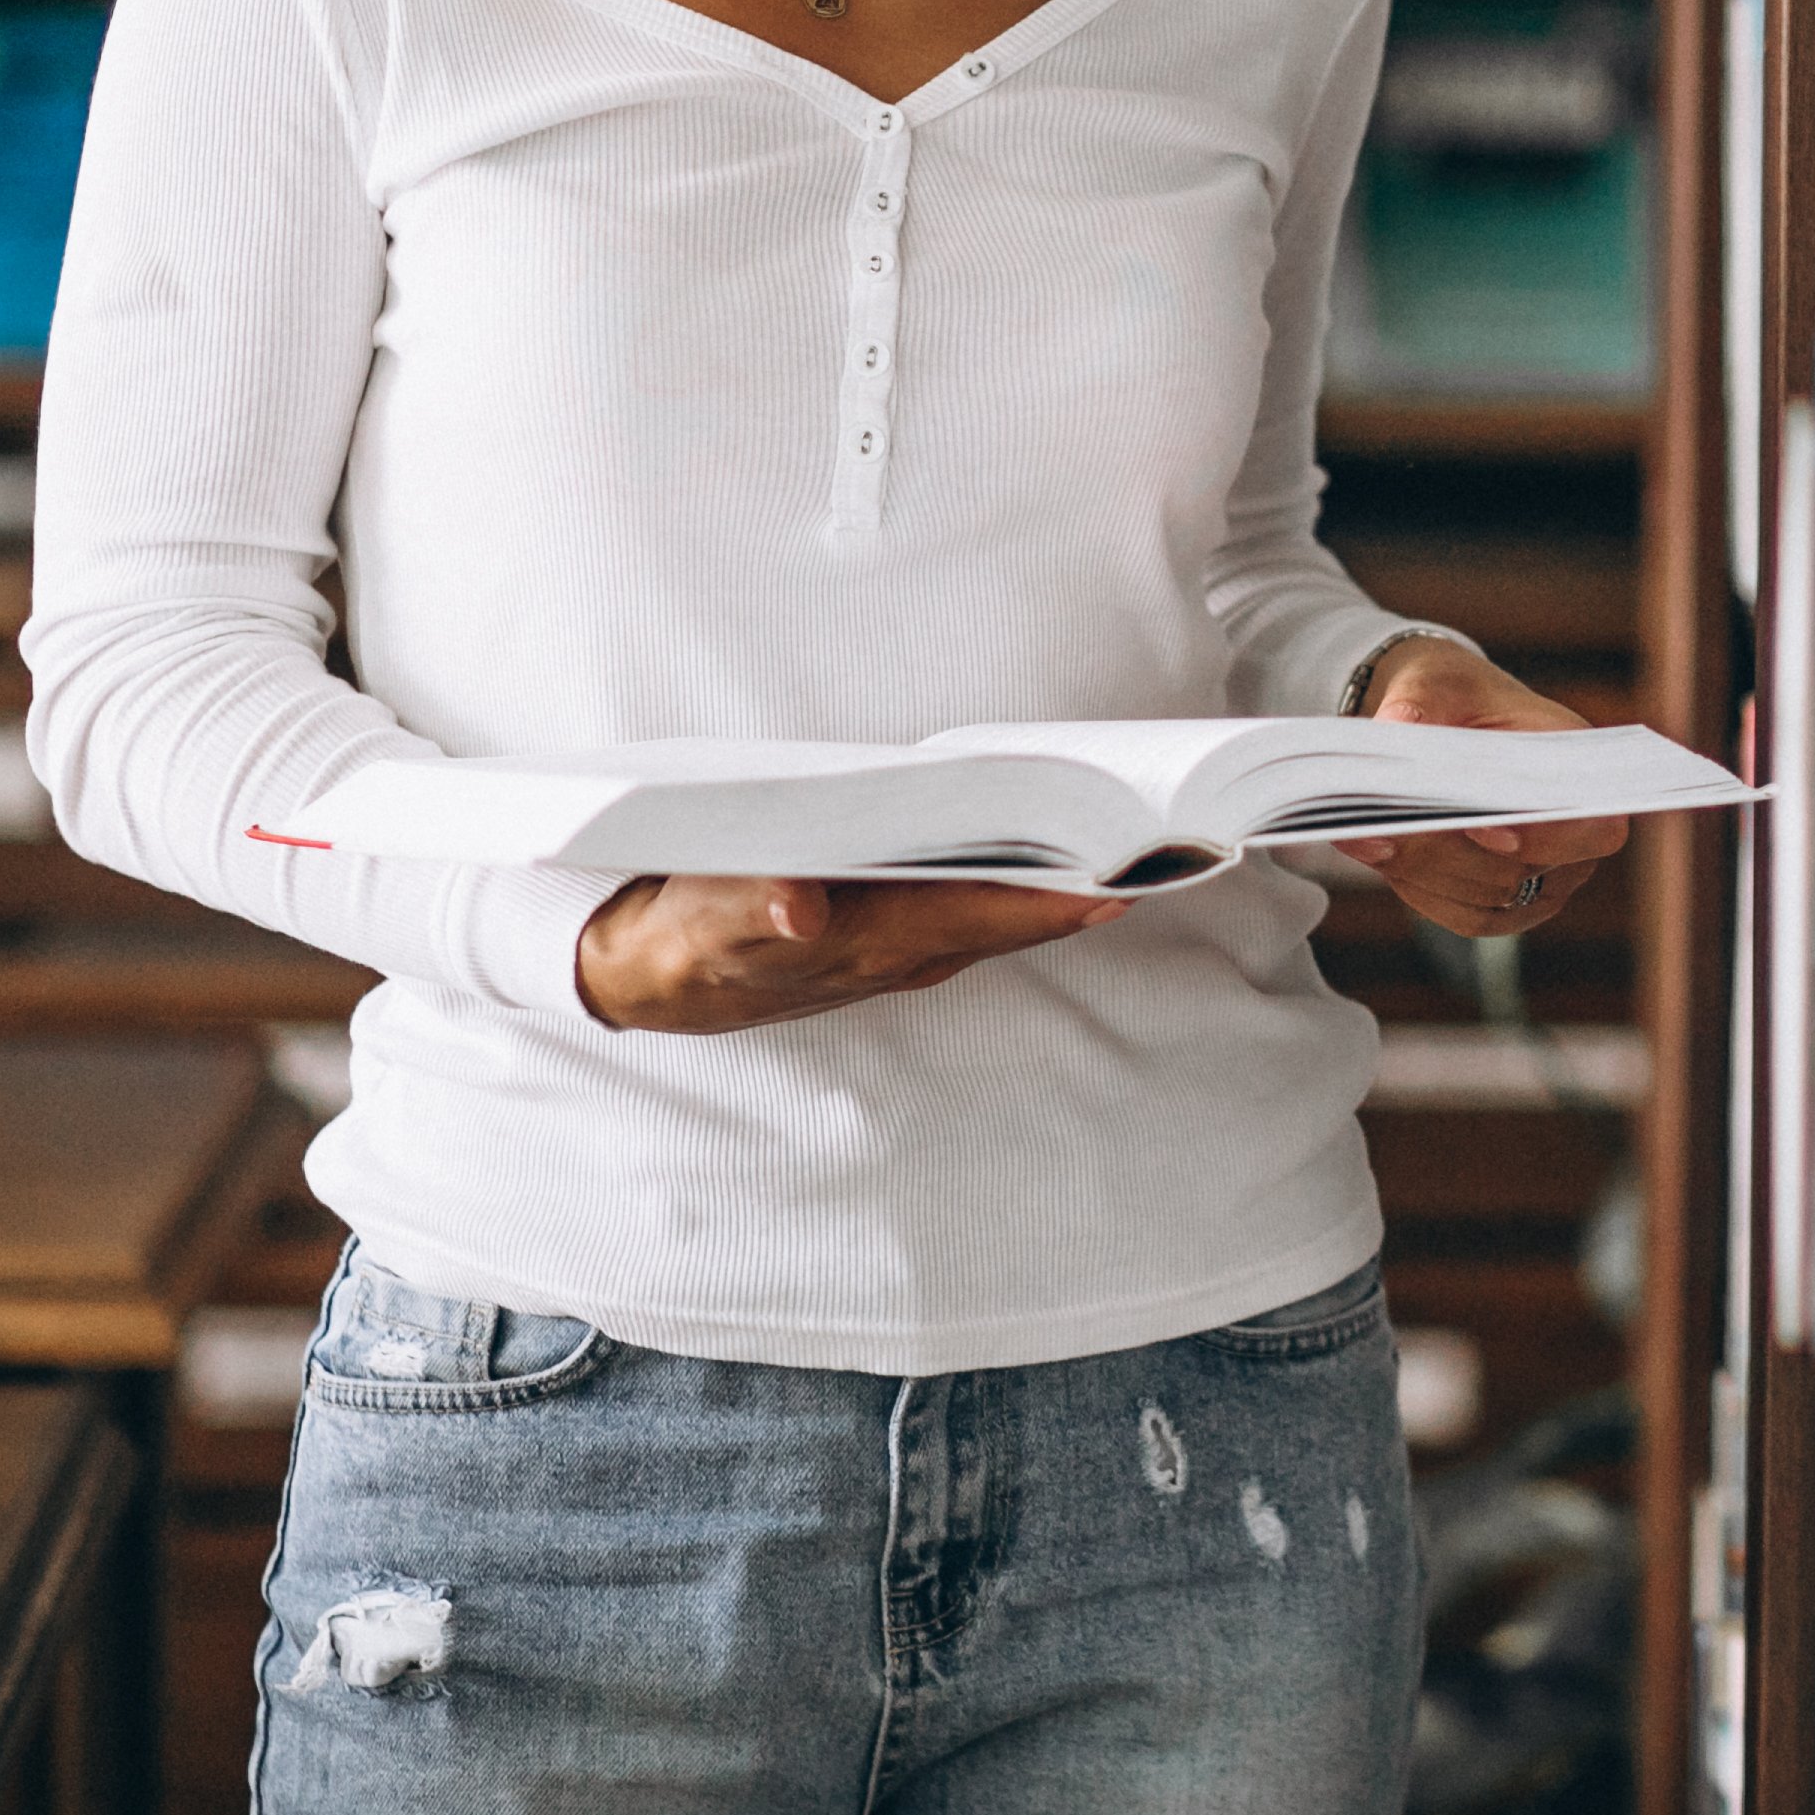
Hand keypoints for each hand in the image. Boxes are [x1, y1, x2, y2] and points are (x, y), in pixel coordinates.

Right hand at [575, 872, 1120, 1032]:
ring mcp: (896, 949)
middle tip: (1166, 834)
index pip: (986, 915)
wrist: (647, 981)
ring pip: (998, 913)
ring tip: (1130, 833)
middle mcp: (899, 953)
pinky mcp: (884, 937)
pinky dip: (1015, 883)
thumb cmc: (682, 939)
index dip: (1060, 897)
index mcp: (869, 943)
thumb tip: (800, 906)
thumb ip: (749, 911)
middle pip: (1013, 914)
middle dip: (1087, 879)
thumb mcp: (700, 923)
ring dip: (1062, 882)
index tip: (1132, 872)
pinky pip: (970, 909)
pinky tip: (1045, 851)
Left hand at [1350, 637, 1630, 940]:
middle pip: (1522, 872)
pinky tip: (1377, 852)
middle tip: (1384, 829)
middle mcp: (1577, 835)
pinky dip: (1419, 889)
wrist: (1446, 720)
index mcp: (1583, 772)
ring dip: (1424, 871)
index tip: (1482, 827)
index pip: (1593, 826)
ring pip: (1488, 899)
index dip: (1545, 836)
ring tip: (1365, 835)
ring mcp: (1546, 878)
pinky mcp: (1507, 903)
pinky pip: (1466, 915)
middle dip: (1449, 853)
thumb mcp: (1438, 680)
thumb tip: (1393, 726)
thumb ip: (1420, 700)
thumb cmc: (1457, 696)